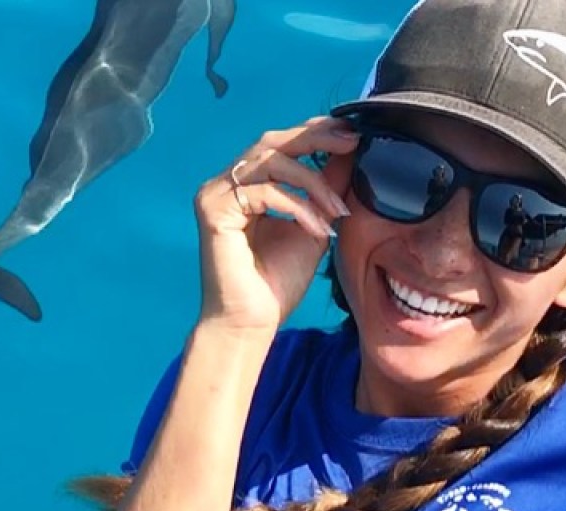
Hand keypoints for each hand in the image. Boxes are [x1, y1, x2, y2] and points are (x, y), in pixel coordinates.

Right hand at [193, 117, 358, 334]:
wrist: (251, 323)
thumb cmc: (276, 283)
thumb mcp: (314, 225)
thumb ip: (327, 189)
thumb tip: (350, 151)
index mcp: (247, 186)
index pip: (280, 144)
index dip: (315, 132)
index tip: (353, 134)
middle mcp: (227, 184)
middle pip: (272, 141)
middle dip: (316, 138)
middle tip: (351, 142)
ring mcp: (216, 194)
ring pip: (270, 161)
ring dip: (312, 182)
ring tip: (337, 210)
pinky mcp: (212, 209)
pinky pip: (263, 191)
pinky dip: (296, 206)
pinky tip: (315, 229)